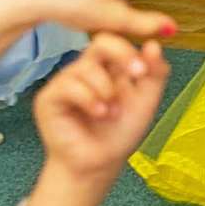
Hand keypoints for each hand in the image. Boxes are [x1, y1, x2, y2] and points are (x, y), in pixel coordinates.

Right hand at [33, 34, 170, 186]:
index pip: (116, 40)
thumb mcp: (146, 103)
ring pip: (86, 66)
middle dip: (122, 55)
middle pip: (100, 41)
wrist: (99, 165)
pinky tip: (99, 114)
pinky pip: (69, 85)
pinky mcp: (49, 98)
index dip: (130, 48)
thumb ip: (155, 75)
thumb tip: (154, 44)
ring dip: (106, 90)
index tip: (143, 71)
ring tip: (112, 114)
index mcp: (108, 67)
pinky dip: (89, 99)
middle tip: (136, 75)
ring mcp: (65, 82)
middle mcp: (85, 70)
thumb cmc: (119, 135)